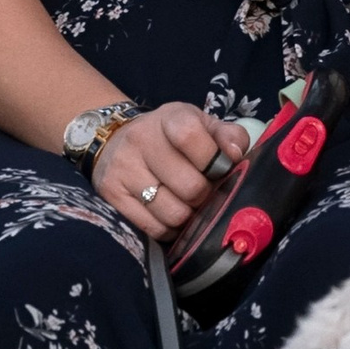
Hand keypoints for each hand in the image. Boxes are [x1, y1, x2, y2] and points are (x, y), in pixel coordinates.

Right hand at [90, 104, 249, 241]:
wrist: (115, 141)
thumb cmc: (169, 136)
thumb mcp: (199, 125)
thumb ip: (228, 135)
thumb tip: (238, 155)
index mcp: (169, 118)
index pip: (191, 136)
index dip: (213, 160)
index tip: (220, 168)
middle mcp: (140, 140)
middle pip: (190, 186)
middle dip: (206, 197)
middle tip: (205, 194)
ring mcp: (123, 169)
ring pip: (173, 213)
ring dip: (189, 218)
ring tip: (189, 206)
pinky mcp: (111, 195)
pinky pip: (153, 228)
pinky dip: (170, 230)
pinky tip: (171, 217)